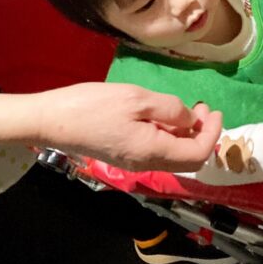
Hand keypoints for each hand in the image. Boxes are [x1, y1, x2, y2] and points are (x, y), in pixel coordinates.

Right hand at [0, 84, 223, 171]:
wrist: (49, 121)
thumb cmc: (92, 106)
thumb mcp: (136, 99)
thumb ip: (169, 110)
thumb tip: (190, 120)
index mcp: (152, 152)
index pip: (198, 154)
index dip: (212, 134)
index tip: (213, 110)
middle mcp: (146, 164)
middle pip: (189, 161)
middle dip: (203, 136)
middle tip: (203, 109)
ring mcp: (133, 162)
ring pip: (173, 156)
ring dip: (186, 135)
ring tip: (186, 109)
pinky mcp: (123, 155)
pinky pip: (156, 151)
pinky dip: (169, 136)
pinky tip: (163, 116)